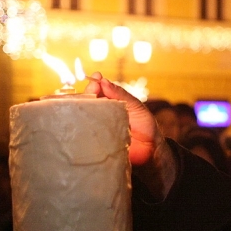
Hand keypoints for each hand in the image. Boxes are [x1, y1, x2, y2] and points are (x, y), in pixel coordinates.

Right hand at [84, 72, 176, 198]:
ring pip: (82, 116)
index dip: (95, 83)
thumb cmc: (145, 127)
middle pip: (87, 101)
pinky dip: (80, 128)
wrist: (151, 151)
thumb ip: (121, 94)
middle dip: (87, 92)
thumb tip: (104, 81)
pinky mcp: (94, 143)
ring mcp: (96, 128)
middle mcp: (100, 114)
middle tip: (92, 89)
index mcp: (110, 103)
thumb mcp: (136, 107)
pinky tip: (79, 122)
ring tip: (85, 103)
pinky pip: (84, 134)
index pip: (98, 90)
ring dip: (81, 108)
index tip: (96, 79)